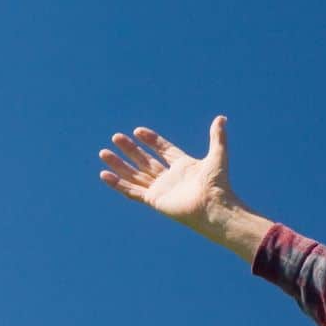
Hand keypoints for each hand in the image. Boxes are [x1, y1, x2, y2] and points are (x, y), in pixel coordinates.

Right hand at [98, 116, 235, 226]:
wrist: (214, 208)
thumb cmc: (218, 184)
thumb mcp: (218, 156)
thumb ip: (217, 137)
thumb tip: (221, 118)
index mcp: (183, 166)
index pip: (163, 150)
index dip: (150, 140)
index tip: (137, 131)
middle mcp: (170, 177)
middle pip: (145, 160)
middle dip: (130, 149)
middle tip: (116, 137)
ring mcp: (161, 189)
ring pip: (135, 174)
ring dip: (119, 164)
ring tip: (104, 152)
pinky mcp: (154, 200)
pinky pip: (132, 191)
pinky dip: (118, 184)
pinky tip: (104, 174)